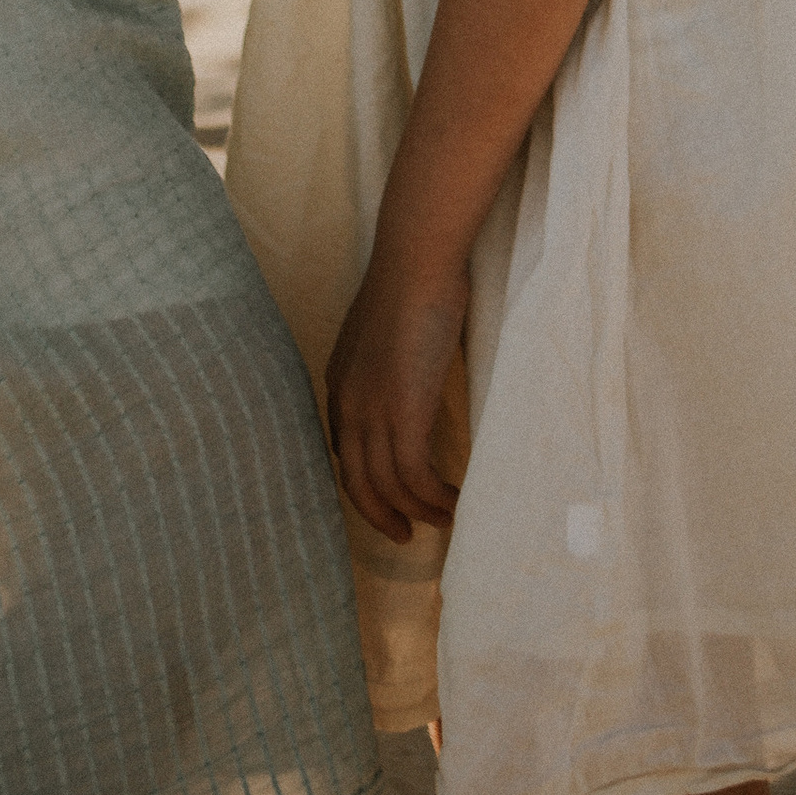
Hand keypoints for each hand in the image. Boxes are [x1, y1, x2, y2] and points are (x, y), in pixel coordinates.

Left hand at [324, 247, 467, 543]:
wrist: (417, 261)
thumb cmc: (412, 284)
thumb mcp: (388, 334)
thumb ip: (389, 365)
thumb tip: (410, 383)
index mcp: (340, 383)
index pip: (345, 450)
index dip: (366, 481)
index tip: (390, 496)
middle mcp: (348, 403)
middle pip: (356, 480)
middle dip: (380, 513)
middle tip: (406, 533)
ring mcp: (372, 411)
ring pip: (388, 485)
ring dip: (418, 510)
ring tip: (444, 519)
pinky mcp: (403, 414)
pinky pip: (415, 477)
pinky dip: (435, 497)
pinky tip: (455, 501)